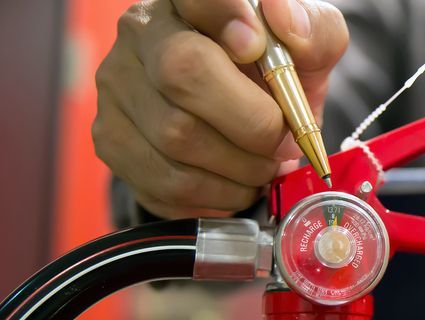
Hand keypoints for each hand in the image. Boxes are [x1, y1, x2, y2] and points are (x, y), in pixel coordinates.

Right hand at [94, 0, 348, 218]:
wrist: (245, 122)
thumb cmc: (275, 78)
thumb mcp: (310, 49)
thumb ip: (311, 30)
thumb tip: (285, 20)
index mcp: (187, 1)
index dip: (224, 17)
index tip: (256, 46)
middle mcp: (141, 34)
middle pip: (183, 73)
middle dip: (251, 123)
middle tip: (282, 142)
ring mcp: (118, 88)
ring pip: (176, 138)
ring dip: (240, 167)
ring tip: (264, 167)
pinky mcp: (112, 140)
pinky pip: (166, 182)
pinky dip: (217, 195)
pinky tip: (236, 183)